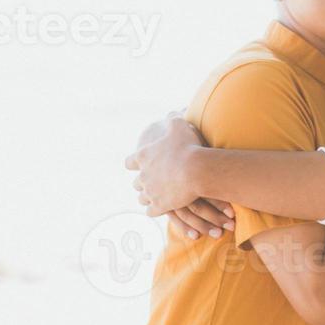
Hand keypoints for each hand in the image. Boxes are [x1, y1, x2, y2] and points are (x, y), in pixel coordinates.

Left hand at [125, 116, 234, 239]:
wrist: (195, 169)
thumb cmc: (188, 145)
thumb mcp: (179, 125)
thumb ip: (173, 117)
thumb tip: (174, 112)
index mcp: (143, 156)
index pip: (129, 162)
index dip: (134, 164)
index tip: (139, 164)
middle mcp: (143, 175)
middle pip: (136, 182)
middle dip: (143, 182)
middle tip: (152, 181)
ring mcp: (150, 192)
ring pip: (142, 198)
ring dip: (148, 197)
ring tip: (157, 196)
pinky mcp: (159, 206)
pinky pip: (151, 212)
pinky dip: (156, 210)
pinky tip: (162, 208)